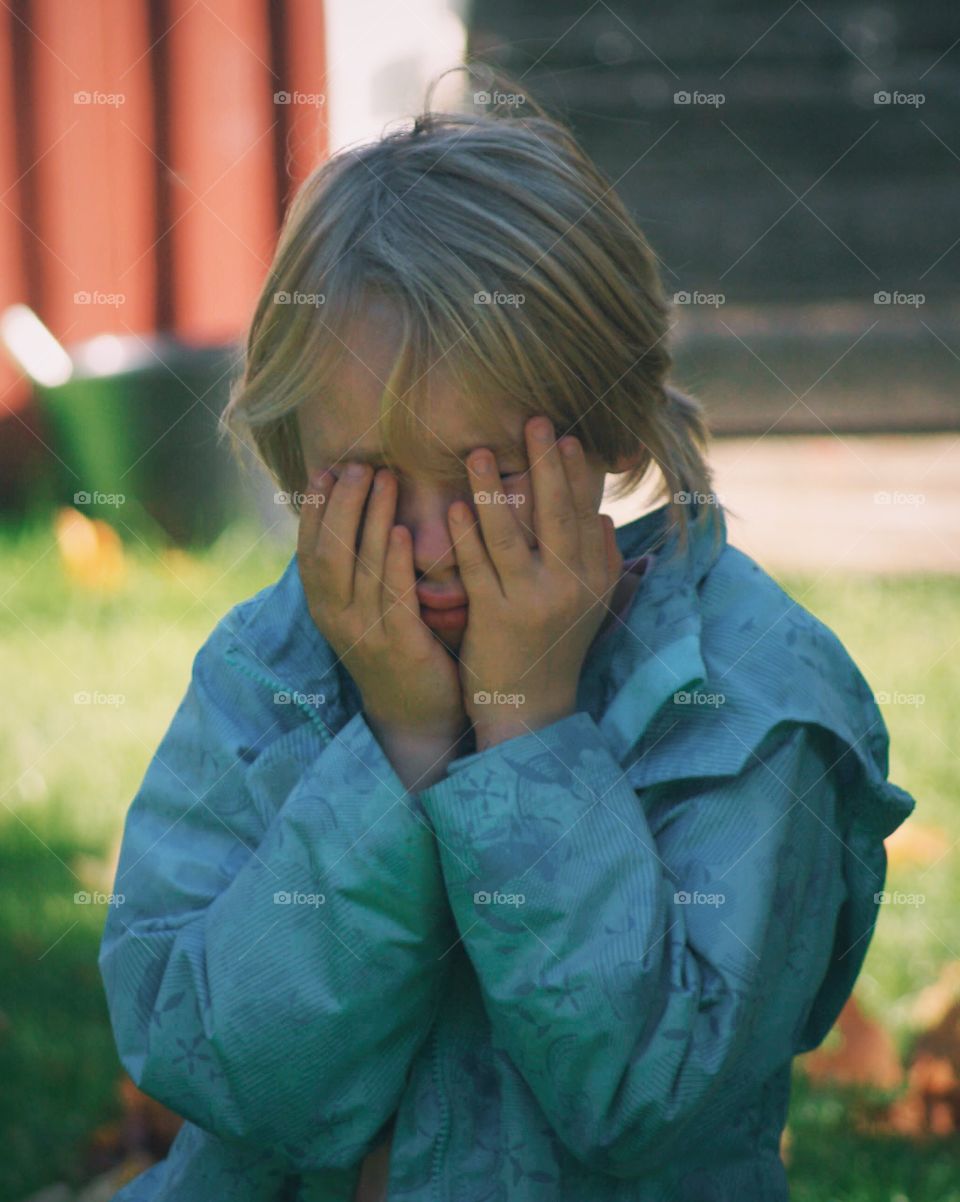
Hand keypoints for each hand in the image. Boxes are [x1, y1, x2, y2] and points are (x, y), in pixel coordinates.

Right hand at [297, 463, 467, 740]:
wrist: (416, 714)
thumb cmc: (395, 647)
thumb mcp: (364, 606)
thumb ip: (357, 565)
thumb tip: (353, 509)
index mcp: (324, 605)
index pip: (309, 548)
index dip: (315, 508)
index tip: (327, 469)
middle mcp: (337, 617)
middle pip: (331, 550)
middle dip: (344, 503)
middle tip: (360, 465)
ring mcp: (365, 633)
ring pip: (362, 567)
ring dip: (372, 518)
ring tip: (385, 479)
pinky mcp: (400, 646)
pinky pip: (394, 598)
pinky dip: (396, 563)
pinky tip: (403, 532)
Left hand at [448, 416, 622, 740]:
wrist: (530, 710)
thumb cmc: (554, 649)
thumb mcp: (589, 607)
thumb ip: (599, 562)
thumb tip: (598, 516)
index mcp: (592, 578)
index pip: (584, 514)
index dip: (574, 473)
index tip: (564, 435)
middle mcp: (568, 588)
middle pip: (556, 516)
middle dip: (545, 466)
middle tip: (533, 421)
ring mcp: (531, 604)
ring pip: (512, 537)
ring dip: (496, 492)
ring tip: (480, 452)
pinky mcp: (495, 619)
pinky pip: (479, 570)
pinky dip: (465, 537)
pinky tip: (453, 508)